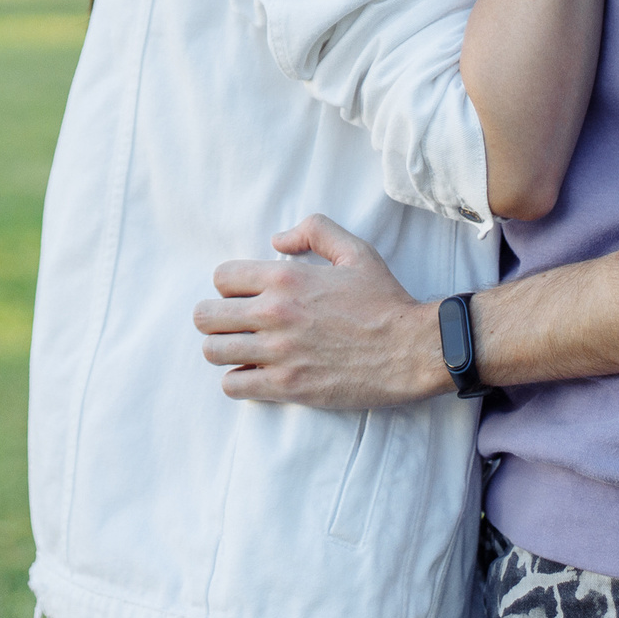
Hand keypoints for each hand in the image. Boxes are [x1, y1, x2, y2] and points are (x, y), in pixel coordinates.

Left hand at [192, 215, 448, 408]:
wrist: (412, 349)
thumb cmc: (385, 300)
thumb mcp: (356, 251)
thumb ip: (314, 231)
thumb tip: (276, 240)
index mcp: (286, 278)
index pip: (222, 278)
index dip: (230, 286)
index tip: (246, 296)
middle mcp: (275, 314)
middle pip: (206, 317)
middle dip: (216, 318)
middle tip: (237, 325)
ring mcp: (278, 353)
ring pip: (213, 352)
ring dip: (223, 349)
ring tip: (243, 349)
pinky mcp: (287, 386)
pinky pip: (233, 385)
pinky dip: (238, 380)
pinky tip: (256, 373)